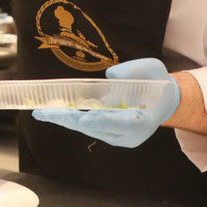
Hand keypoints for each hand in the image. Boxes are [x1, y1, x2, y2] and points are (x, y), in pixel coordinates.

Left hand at [32, 58, 179, 148]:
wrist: (163, 100)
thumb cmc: (157, 82)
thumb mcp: (152, 68)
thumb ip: (133, 70)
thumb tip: (110, 75)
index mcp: (144, 120)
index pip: (121, 123)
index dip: (101, 120)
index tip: (84, 118)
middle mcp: (130, 135)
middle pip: (97, 128)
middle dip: (71, 120)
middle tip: (46, 113)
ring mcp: (119, 138)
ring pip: (89, 129)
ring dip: (66, 120)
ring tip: (43, 112)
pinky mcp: (110, 135)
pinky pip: (88, 127)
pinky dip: (71, 120)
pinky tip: (54, 112)